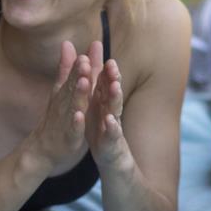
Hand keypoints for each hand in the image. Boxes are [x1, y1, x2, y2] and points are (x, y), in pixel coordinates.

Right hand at [29, 41, 93, 166]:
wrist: (43, 149)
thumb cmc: (56, 117)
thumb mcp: (59, 90)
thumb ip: (65, 68)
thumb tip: (68, 43)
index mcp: (66, 93)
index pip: (74, 75)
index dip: (81, 62)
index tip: (90, 47)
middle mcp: (65, 104)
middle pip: (73, 87)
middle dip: (79, 74)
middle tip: (85, 60)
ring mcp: (66, 120)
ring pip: (73, 106)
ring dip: (79, 94)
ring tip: (85, 82)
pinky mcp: (69, 137)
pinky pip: (73, 129)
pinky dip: (75, 122)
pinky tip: (79, 116)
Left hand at [87, 53, 131, 170]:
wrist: (112, 159)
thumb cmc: (102, 130)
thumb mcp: (97, 108)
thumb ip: (97, 87)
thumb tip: (94, 64)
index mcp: (105, 104)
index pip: (105, 84)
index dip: (104, 68)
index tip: (101, 50)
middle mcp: (112, 112)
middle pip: (112, 93)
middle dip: (113, 79)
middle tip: (111, 64)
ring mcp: (113, 128)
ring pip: (115, 111)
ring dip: (115, 98)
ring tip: (114, 86)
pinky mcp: (112, 144)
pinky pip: (112, 135)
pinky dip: (111, 127)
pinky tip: (108, 120)